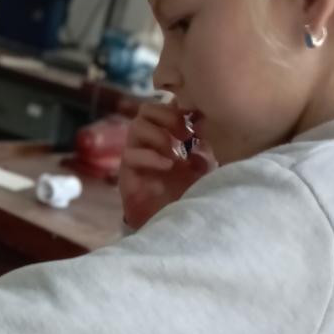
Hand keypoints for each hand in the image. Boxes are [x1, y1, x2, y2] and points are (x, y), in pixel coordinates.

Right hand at [118, 102, 216, 229]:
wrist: (176, 226)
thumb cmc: (190, 195)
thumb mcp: (205, 166)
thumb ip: (205, 146)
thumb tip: (206, 127)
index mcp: (168, 136)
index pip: (164, 107)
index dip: (177, 107)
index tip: (197, 121)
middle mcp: (149, 143)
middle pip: (146, 110)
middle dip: (166, 116)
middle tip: (185, 134)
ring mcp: (136, 157)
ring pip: (135, 127)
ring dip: (158, 135)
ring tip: (175, 152)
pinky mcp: (127, 174)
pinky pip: (130, 155)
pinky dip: (151, 157)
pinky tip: (168, 166)